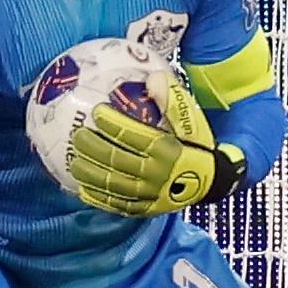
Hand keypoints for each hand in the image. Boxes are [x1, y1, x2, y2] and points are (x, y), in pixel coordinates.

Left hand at [70, 71, 245, 216]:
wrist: (212, 182)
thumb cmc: (197, 145)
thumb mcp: (192, 121)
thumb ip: (172, 100)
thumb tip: (153, 78)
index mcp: (167, 150)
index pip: (134, 135)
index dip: (113, 123)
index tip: (97, 111)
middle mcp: (156, 174)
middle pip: (116, 159)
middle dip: (93, 146)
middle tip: (78, 133)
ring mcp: (149, 194)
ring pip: (112, 184)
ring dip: (89, 172)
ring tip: (74, 159)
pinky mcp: (145, 209)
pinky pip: (116, 204)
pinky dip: (98, 197)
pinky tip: (82, 187)